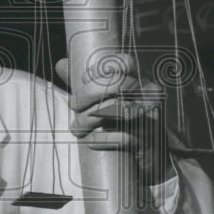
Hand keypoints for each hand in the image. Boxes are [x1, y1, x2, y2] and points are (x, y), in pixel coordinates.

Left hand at [55, 53, 170, 186]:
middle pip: (119, 83)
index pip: (125, 62)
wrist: (148, 151)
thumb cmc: (120, 119)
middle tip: (73, 105)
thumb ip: (85, 82)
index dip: (102, 68)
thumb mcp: (104, 98)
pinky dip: (102, 139)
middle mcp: (149, 94)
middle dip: (89, 93)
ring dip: (89, 119)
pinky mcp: (148, 139)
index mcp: (140, 79)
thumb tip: (61, 64)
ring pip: (118, 109)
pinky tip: (89, 141)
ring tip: (76, 128)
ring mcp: (151, 116)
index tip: (83, 79)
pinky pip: (123, 137)